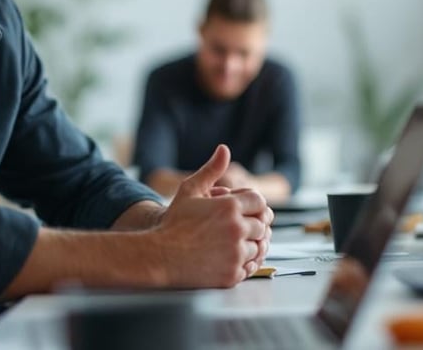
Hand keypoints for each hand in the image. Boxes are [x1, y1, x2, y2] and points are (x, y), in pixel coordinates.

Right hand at [151, 145, 272, 286]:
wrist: (159, 256)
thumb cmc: (173, 222)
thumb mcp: (190, 190)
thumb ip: (211, 170)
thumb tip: (224, 149)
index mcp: (229, 207)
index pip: (260, 202)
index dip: (254, 205)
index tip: (245, 211)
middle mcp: (237, 229)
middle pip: (262, 225)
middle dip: (253, 225)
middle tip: (240, 228)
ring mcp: (236, 253)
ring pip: (259, 247)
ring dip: (250, 244)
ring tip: (234, 243)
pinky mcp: (232, 273)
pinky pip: (251, 267)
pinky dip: (245, 263)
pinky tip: (231, 257)